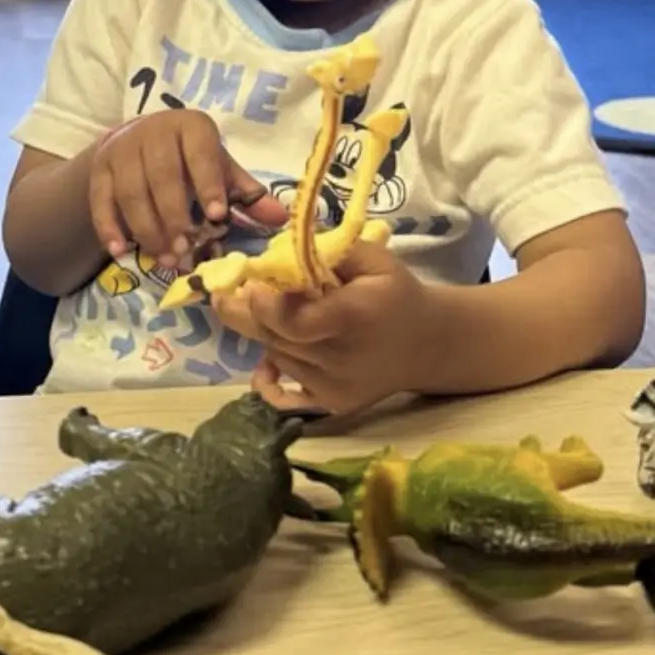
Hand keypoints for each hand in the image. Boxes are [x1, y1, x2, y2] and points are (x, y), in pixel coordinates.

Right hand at [90, 111, 286, 263]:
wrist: (138, 140)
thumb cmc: (189, 157)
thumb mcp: (218, 167)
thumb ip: (245, 193)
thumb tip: (281, 218)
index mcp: (191, 127)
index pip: (200, 154)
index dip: (208, 184)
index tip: (216, 216)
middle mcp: (153, 133)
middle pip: (161, 176)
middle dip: (174, 217)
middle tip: (186, 250)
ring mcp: (122, 150)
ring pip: (131, 193)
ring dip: (147, 229)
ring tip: (165, 258)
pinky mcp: (99, 169)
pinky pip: (101, 201)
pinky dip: (110, 227)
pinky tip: (121, 251)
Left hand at [213, 239, 431, 414]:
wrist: (427, 345)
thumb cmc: (395, 293)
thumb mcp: (373, 258)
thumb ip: (327, 252)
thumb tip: (276, 251)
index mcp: (352, 316)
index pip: (294, 320)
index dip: (264, 304)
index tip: (251, 283)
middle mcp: (340, 357)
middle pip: (274, 338)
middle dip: (245, 313)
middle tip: (227, 293)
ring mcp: (333, 386)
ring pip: (276, 356)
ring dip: (268, 334)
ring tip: (281, 316)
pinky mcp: (329, 404)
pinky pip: (282, 396)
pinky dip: (268, 379)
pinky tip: (267, 365)